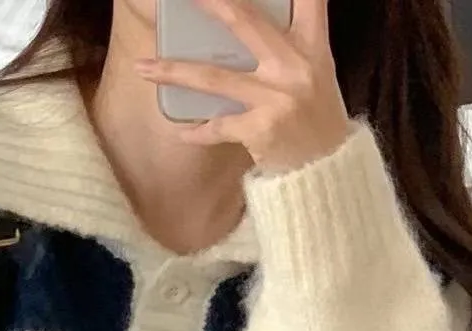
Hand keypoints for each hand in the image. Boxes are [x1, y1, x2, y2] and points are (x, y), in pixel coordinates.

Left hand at [136, 0, 351, 171]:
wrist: (328, 172)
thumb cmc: (317, 121)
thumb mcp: (316, 73)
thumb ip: (290, 44)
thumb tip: (247, 23)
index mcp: (312, 45)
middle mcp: (294, 65)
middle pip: (243, 20)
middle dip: (209, 3)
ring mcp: (276, 97)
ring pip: (214, 77)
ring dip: (173, 71)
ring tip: (143, 68)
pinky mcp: (261, 129)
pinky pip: (218, 126)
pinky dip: (198, 131)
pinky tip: (182, 131)